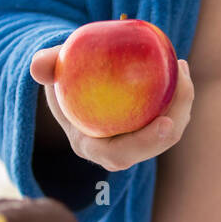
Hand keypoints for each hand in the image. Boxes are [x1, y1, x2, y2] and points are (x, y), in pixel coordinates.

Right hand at [30, 46, 193, 172]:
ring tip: (181, 68)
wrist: (74, 82)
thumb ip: (44, 66)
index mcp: (91, 146)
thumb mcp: (50, 70)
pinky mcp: (148, 128)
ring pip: (168, 133)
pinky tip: (179, 68)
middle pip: (155, 146)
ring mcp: (135, 141)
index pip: (121, 155)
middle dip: (176, 118)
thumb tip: (38, 66)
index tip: (166, 122)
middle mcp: (117, 150)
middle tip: (181, 81)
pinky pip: (170, 116)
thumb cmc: (61, 77)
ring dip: (182, 105)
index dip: (145, 144)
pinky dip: (178, 96)